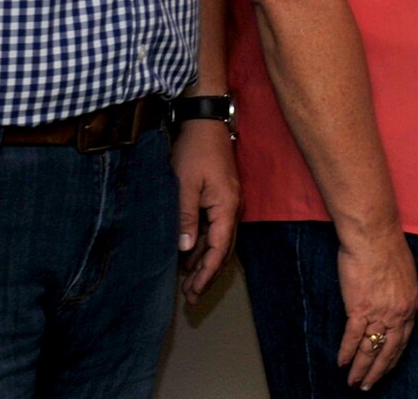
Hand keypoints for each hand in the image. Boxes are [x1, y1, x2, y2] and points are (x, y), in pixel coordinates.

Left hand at [172, 120, 239, 301]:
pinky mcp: (221, 195)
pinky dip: (203, 243)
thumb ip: (186, 217)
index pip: (219, 249)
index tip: (193, 292)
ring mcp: (228, 201)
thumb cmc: (195, 150)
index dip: (206, 273)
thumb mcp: (185, 184)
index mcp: (226, 207)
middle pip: (223, 249)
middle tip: (191, 296)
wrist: (205, 121)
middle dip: (207, 273)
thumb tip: (185, 249)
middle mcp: (232, 208)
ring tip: (188, 280)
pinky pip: (214, 227)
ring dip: (204, 260)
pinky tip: (190, 252)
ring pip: (218, 239)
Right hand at [336, 227, 417, 390]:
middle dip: (378, 371)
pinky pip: (353, 337)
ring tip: (353, 382)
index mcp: (411, 304)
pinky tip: (341, 362)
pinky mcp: (360, 308)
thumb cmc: (388, 247)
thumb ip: (399, 294)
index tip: (386, 368)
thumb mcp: (404, 274)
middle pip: (388, 350)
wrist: (374, 235)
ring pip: (370, 349)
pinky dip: (346, 352)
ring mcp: (379, 312)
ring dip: (361, 369)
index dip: (393, 357)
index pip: (403, 340)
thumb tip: (390, 305)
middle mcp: (398, 313)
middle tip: (368, 386)